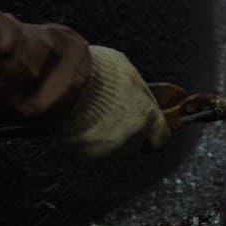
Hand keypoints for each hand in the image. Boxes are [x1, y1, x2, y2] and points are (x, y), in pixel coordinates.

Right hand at [53, 45, 170, 159]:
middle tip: (109, 120)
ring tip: (88, 118)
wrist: (64, 81)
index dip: (152, 135)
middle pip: (133, 146)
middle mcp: (133, 135)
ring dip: (102, 139)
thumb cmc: (97, 71)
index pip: (161, 137)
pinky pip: (86, 151)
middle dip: (124, 136)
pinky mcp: (86, 154)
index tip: (146, 131)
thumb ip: (135, 91)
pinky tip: (74, 124)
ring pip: (110, 150)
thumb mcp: (127, 71)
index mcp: (148, 115)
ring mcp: (110, 148)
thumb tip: (134, 93)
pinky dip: (80, 142)